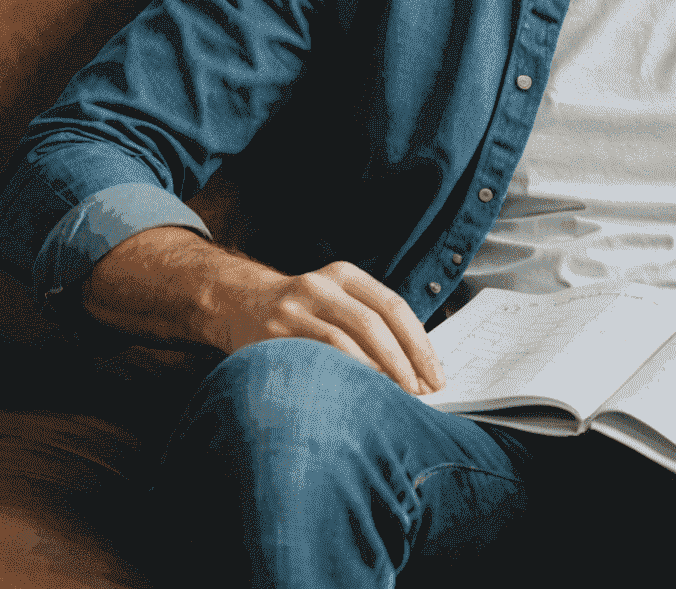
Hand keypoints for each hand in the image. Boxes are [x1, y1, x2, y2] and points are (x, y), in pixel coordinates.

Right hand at [208, 258, 445, 396]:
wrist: (239, 304)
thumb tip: (418, 365)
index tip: (435, 373)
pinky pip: (316, 358)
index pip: (394, 307)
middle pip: (375, 324)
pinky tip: (356, 396)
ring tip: (394, 399)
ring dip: (376, 375)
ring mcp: (296, 308)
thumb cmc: (302, 310)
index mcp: (346, 275)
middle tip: (421, 392)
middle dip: (404, 362)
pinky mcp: (274, 334)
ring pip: (346, 342)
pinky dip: (341, 378)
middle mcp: (322, 285)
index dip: (418, 343)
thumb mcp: (337, 300)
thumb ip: (371, 322)